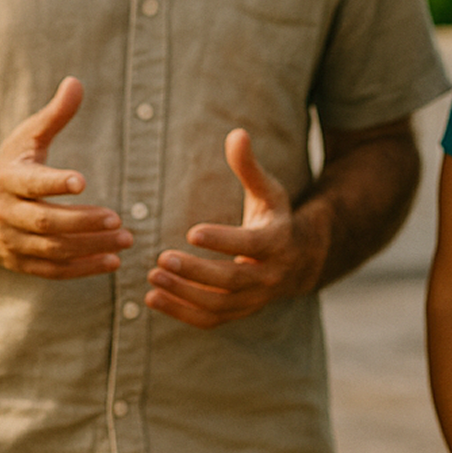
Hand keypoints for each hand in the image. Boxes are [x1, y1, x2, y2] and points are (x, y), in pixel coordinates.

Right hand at [0, 77, 131, 278]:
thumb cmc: (4, 168)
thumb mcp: (24, 139)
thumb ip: (53, 116)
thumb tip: (77, 82)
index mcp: (5, 179)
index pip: (31, 182)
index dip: (55, 182)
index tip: (82, 180)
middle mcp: (5, 213)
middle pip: (45, 222)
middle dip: (83, 222)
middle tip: (119, 219)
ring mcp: (10, 241)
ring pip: (51, 249)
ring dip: (90, 247)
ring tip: (124, 239)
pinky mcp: (18, 263)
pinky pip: (51, 271)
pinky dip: (82, 269)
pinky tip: (111, 260)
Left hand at [144, 128, 326, 328]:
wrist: (299, 260)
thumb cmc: (275, 216)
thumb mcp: (268, 190)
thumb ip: (249, 166)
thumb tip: (237, 133)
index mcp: (276, 241)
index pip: (251, 243)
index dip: (223, 239)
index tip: (191, 231)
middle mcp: (268, 275)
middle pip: (231, 279)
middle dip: (196, 271)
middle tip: (160, 258)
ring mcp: (255, 298)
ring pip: (219, 304)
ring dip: (184, 294)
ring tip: (152, 277)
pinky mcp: (240, 311)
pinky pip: (211, 319)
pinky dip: (181, 313)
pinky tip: (152, 297)